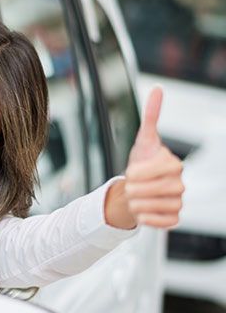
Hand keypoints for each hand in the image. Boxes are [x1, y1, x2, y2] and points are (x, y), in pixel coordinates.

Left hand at [105, 86, 183, 228]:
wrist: (139, 186)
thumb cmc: (142, 163)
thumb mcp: (143, 140)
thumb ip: (151, 116)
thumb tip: (158, 90)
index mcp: (174, 164)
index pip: (143, 173)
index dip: (132, 173)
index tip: (133, 171)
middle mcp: (180, 184)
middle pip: (144, 191)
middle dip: (132, 189)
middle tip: (134, 186)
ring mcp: (179, 202)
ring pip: (147, 207)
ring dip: (135, 203)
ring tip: (138, 196)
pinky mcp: (174, 219)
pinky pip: (156, 222)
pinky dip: (145, 218)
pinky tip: (144, 210)